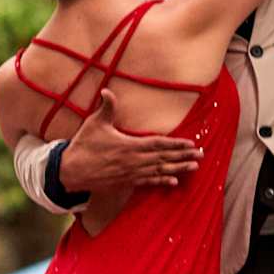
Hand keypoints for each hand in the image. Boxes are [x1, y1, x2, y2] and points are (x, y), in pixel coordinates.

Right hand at [57, 88, 202, 191]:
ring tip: (194, 167)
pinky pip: (149, 182)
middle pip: (164, 158)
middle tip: (201, 154)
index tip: (191, 143)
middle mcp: (134, 161)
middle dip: (183, 156)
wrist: (72, 171)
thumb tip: (108, 91)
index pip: (159, 144)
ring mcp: (132, 173)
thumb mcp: (95, 124)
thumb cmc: (84, 145)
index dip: (176, 144)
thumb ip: (106, 107)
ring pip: (160, 171)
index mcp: (129, 145)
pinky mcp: (127, 182)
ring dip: (178, 168)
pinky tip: (174, 181)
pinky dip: (162, 181)